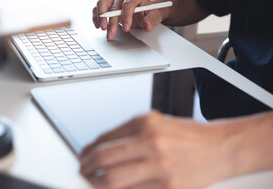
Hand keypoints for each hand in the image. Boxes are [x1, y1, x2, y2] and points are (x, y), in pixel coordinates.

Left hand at [79, 110, 233, 188]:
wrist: (222, 147)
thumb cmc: (189, 135)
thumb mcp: (156, 122)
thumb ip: (127, 132)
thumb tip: (100, 145)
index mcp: (146, 123)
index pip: (105, 139)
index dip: (89, 151)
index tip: (83, 157)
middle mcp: (152, 142)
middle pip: (105, 160)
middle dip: (87, 168)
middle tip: (82, 171)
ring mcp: (161, 167)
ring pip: (114, 181)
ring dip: (96, 183)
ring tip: (91, 182)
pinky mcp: (170, 187)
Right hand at [92, 0, 166, 39]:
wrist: (143, 8)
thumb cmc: (147, 11)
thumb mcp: (154, 15)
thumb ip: (151, 20)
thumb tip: (147, 25)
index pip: (128, 4)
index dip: (126, 17)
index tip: (126, 29)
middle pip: (114, 6)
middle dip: (112, 22)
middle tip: (111, 34)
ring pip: (102, 3)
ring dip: (100, 17)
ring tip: (103, 29)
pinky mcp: (107, 1)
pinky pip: (97, 7)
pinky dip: (96, 16)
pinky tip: (98, 25)